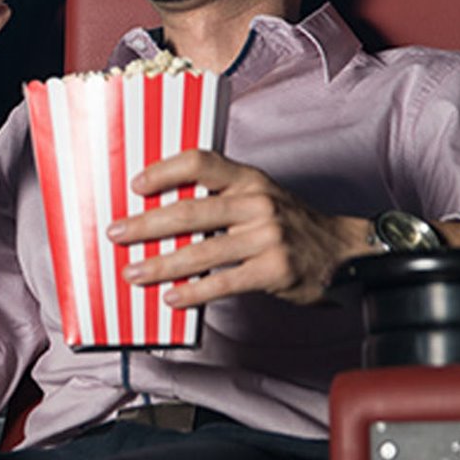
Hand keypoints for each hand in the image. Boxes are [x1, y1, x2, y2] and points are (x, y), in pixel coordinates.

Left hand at [108, 149, 361, 306]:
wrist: (342, 251)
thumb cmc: (288, 222)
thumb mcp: (258, 194)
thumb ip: (218, 195)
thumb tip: (159, 207)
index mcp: (249, 179)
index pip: (200, 162)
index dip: (164, 171)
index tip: (135, 185)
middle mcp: (257, 203)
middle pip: (190, 211)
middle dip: (146, 224)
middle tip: (117, 234)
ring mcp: (267, 237)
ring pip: (201, 252)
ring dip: (160, 264)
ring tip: (133, 272)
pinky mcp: (273, 270)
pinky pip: (222, 283)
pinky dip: (192, 292)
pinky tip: (170, 297)